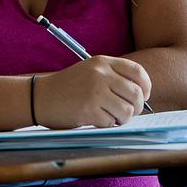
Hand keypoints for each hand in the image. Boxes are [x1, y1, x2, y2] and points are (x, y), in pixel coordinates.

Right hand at [34, 55, 151, 128]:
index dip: (146, 86)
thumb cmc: (68, 87)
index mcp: (103, 62)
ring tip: (110, 116)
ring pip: (127, 111)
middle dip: (136, 108)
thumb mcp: (91, 71)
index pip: (137, 72)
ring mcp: (95, 92)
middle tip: (127, 113)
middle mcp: (101, 74)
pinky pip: (111, 122)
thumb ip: (113, 77)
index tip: (144, 96)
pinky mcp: (89, 110)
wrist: (40, 97)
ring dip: (122, 119)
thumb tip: (141, 95)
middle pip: (136, 94)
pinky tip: (95, 119)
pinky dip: (106, 124)